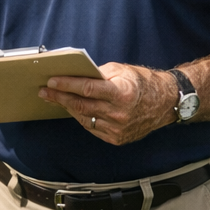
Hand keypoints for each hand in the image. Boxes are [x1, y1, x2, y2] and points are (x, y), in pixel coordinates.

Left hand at [39, 63, 177, 145]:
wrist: (165, 103)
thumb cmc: (143, 83)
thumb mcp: (122, 71)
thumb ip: (98, 75)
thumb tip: (75, 75)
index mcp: (121, 93)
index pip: (86, 89)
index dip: (66, 85)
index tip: (51, 81)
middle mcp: (119, 114)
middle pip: (81, 105)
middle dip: (60, 97)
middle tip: (44, 92)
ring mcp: (118, 129)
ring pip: (84, 118)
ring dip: (68, 108)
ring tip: (55, 99)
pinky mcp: (117, 139)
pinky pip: (92, 128)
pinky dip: (81, 118)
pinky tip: (73, 109)